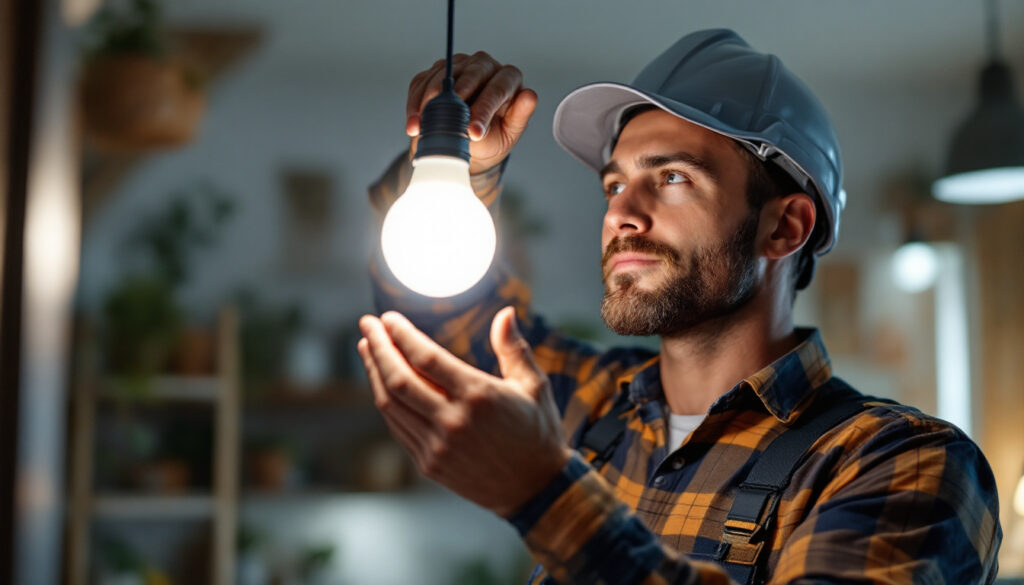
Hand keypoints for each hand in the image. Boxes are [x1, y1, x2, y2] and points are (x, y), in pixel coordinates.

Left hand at [357, 307, 570, 516]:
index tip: (389, 317)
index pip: (426, 358)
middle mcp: (453, 421)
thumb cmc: (537, 432)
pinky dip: (386, 400)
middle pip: (398, 379)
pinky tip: (382, 382)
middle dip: (378, 347)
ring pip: (390, 404)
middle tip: (367, 324)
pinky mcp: (429, 464)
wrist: (534, 490)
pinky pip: (397, 426)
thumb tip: (505, 312)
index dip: (402, 334)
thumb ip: (514, 348)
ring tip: (367, 347)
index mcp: (479, 396)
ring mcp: (437, 446)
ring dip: (374, 372)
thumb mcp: (534, 386)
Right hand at [406, 51, 537, 173]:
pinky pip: (422, 81)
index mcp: (508, 79)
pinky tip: (414, 122)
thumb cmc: (491, 139)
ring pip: (443, 74)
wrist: (466, 146)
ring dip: (431, 101)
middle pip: (472, 72)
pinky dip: (416, 103)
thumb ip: (519, 116)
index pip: (499, 87)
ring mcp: (459, 65)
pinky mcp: (435, 72)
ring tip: (424, 126)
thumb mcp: (508, 134)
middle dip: (458, 97)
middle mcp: (485, 66)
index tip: (475, 133)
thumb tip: (530, 96)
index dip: (485, 109)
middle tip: (448, 119)